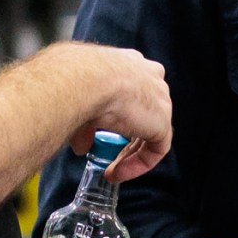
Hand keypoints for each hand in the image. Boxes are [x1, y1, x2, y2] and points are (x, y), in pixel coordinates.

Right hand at [69, 47, 173, 180]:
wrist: (84, 78)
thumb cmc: (74, 80)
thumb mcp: (77, 99)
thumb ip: (85, 123)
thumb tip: (81, 145)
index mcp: (131, 64)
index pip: (132, 92)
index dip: (118, 118)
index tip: (101, 134)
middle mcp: (149, 76)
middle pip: (143, 113)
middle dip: (124, 140)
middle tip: (107, 158)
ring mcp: (160, 98)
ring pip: (150, 133)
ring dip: (129, 155)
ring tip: (110, 171)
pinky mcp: (162, 121)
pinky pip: (154, 150)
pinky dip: (137, 164)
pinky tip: (117, 173)